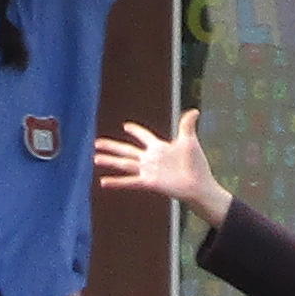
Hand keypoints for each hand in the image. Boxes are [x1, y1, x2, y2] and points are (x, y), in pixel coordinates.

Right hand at [95, 112, 230, 224]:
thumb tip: (194, 111)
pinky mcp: (148, 182)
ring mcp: (148, 171)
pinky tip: (103, 182)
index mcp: (159, 147)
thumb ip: (187, 126)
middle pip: (126, 150)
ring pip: (124, 164)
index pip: (144, 136)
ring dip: (109, 160)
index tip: (126, 126)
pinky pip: (129, 181)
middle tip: (96, 142)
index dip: (135, 130)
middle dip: (112, 146)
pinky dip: (116, 182)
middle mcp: (150, 159)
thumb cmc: (196, 165)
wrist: (199, 185)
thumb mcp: (190, 142)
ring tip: (95, 158)